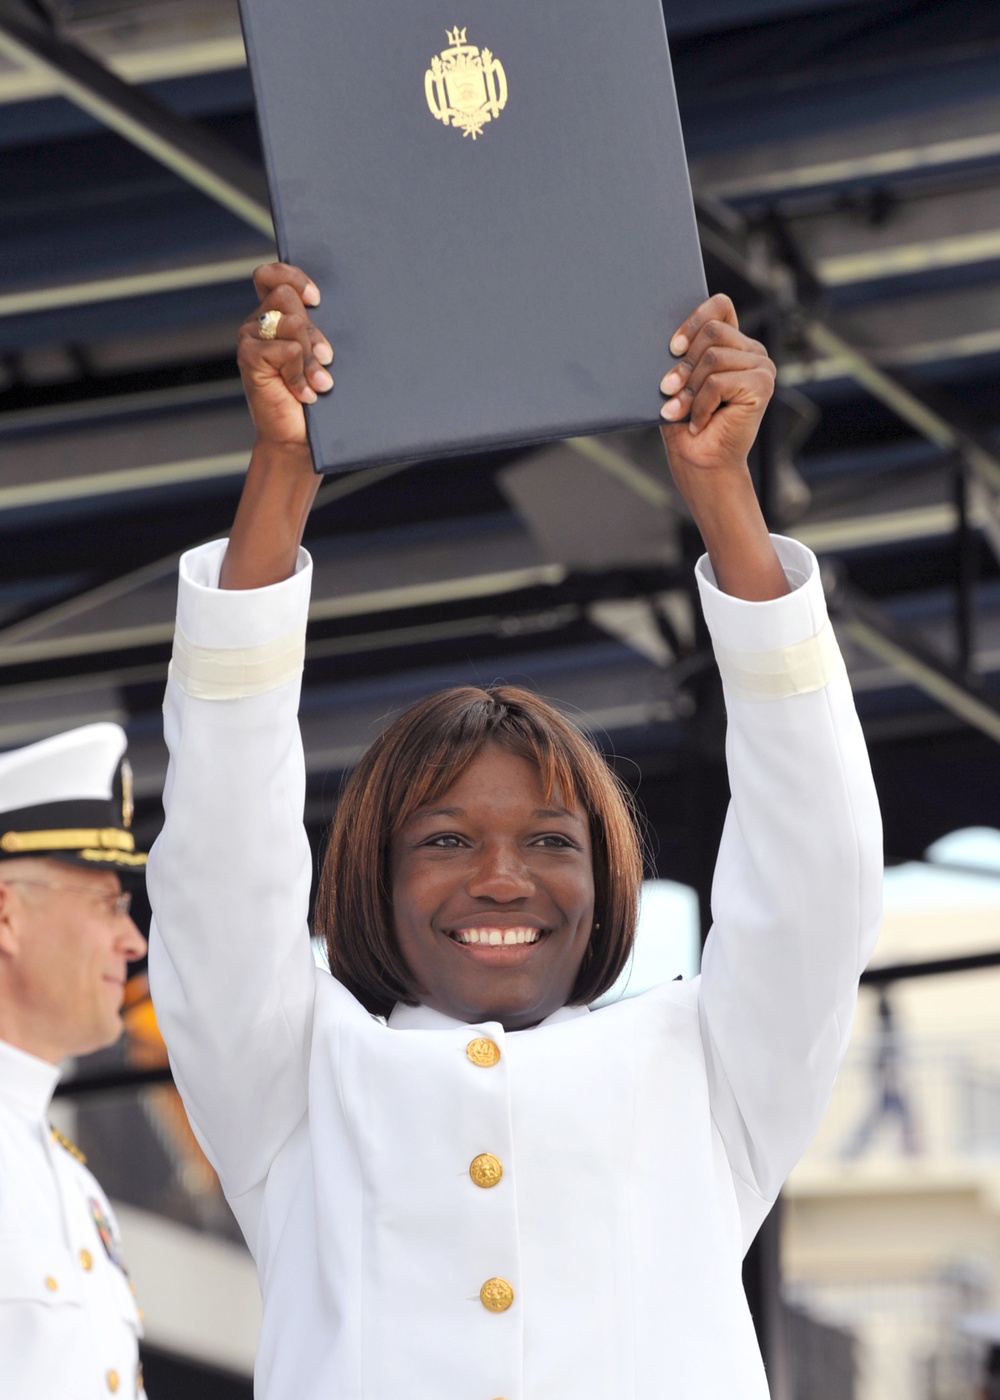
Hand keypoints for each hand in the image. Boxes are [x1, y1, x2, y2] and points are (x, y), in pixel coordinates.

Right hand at [237, 262, 334, 446]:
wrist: (297, 437)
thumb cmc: (313, 395)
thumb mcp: (319, 355)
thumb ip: (316, 329)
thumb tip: (326, 308)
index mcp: (274, 315)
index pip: (272, 275)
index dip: (293, 276)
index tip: (317, 299)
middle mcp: (259, 322)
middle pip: (287, 296)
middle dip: (313, 330)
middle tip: (326, 359)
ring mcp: (250, 338)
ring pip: (290, 322)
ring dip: (311, 356)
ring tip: (319, 382)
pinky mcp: (249, 357)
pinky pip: (286, 349)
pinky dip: (301, 373)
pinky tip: (304, 393)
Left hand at [657, 294, 786, 601]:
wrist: (700, 463)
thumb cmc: (686, 424)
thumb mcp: (678, 382)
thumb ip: (681, 354)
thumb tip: (667, 336)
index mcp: (733, 345)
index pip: (720, 306)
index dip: (694, 319)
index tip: (672, 347)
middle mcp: (752, 352)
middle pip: (712, 331)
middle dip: (683, 364)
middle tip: (668, 390)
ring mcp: (761, 367)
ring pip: (713, 356)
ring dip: (690, 389)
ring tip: (682, 412)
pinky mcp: (763, 384)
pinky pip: (719, 380)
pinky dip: (702, 404)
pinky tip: (700, 422)